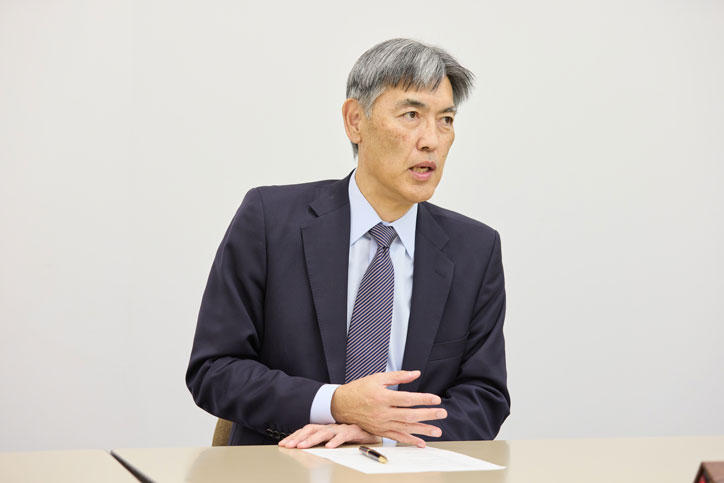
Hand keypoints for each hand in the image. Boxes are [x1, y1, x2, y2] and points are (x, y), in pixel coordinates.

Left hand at [278, 423, 379, 448]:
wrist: (374, 429)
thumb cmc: (354, 435)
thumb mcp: (335, 438)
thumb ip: (323, 441)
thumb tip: (305, 447)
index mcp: (326, 428)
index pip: (307, 430)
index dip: (294, 436)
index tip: (283, 444)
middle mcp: (332, 426)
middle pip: (312, 430)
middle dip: (298, 438)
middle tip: (288, 445)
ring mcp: (342, 428)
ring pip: (324, 432)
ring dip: (312, 440)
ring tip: (302, 446)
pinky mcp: (354, 431)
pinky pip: (343, 436)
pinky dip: (335, 441)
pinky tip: (329, 447)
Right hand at [330, 370, 446, 446]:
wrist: (341, 404)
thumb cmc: (360, 389)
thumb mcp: (378, 378)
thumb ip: (398, 376)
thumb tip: (416, 373)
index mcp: (382, 396)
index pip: (407, 399)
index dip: (423, 399)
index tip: (436, 399)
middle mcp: (382, 412)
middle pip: (409, 414)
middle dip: (428, 415)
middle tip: (442, 414)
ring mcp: (381, 423)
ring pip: (405, 428)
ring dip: (423, 430)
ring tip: (437, 431)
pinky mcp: (379, 431)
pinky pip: (396, 437)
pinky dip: (409, 440)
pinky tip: (421, 442)